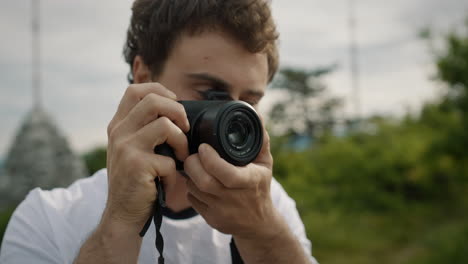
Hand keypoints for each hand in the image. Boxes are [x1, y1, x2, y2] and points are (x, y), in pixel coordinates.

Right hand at [104, 83, 189, 227]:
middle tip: (185, 129)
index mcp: (118, 125)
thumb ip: (144, 129)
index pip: (135, 90)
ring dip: (181, 142)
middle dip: (178, 111)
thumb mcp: (132, 149)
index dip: (159, 91)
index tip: (174, 104)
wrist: (122, 213)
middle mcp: (119, 132)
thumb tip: (176, 110)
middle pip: (153, 101)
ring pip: (165, 126)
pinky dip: (175, 174)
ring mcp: (126, 148)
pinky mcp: (137, 166)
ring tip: (181, 157)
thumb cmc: (136, 180)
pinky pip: (169, 160)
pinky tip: (169, 182)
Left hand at [183, 124, 277, 239]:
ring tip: (196, 166)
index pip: (226, 174)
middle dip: (192, 164)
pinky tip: (197, 181)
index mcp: (249, 182)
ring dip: (190, 175)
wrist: (259, 223)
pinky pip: (193, 200)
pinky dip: (191, 188)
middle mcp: (234, 199)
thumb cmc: (260, 186)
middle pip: (204, 182)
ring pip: (194, 190)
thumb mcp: (265, 163)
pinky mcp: (211, 220)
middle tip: (193, 154)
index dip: (210, 160)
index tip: (203, 147)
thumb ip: (260, 139)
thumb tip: (256, 114)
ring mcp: (222, 212)